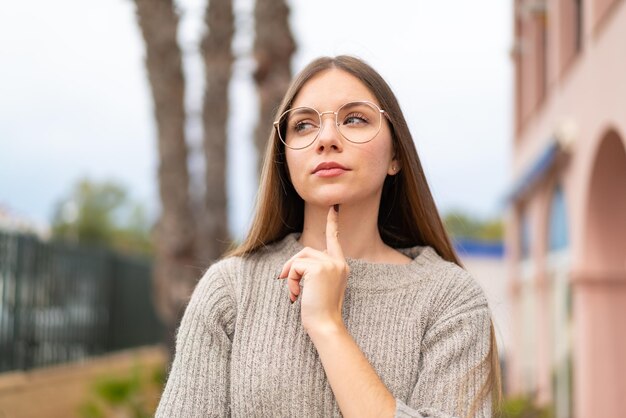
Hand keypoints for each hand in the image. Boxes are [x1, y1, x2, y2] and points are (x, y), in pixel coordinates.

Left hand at [278, 205, 349, 332]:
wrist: (326, 325)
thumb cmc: (321, 312)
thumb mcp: (321, 288)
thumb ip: (316, 271)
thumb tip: (296, 263)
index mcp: (341, 266)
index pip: (334, 240)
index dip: (332, 224)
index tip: (333, 208)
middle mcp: (338, 262)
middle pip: (307, 250)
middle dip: (293, 266)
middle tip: (288, 286)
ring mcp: (330, 264)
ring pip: (300, 257)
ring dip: (291, 275)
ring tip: (295, 293)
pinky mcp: (319, 268)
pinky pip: (295, 266)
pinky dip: (290, 281)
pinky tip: (296, 295)